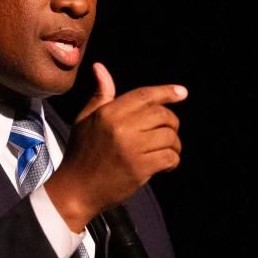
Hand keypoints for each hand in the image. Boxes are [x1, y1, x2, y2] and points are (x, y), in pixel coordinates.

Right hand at [44, 62, 186, 231]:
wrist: (75, 189)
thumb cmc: (81, 153)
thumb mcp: (85, 119)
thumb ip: (100, 95)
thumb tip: (100, 68)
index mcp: (108, 113)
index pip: (144, 95)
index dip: (166, 92)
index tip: (182, 93)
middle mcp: (120, 127)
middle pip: (162, 115)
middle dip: (171, 122)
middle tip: (168, 131)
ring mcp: (131, 148)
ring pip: (169, 136)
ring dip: (174, 144)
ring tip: (167, 150)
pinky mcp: (139, 168)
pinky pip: (169, 157)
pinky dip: (173, 160)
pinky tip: (166, 164)